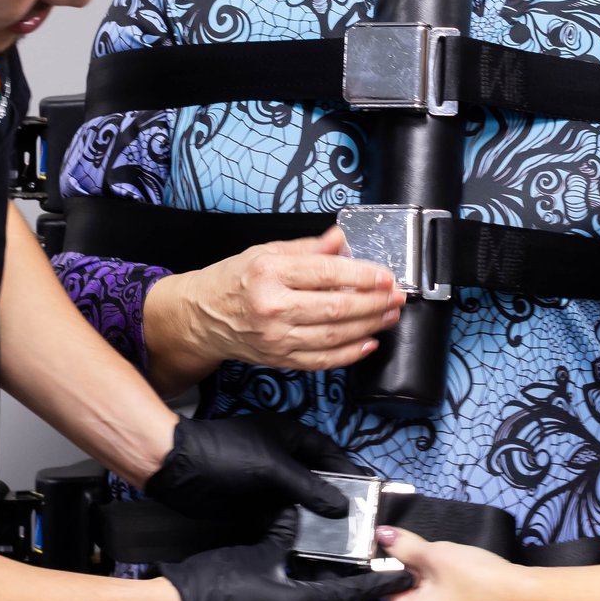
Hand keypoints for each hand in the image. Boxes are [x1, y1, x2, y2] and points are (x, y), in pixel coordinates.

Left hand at [145, 414, 361, 520]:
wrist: (178, 471)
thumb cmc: (226, 455)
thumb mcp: (272, 467)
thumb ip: (308, 487)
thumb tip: (340, 506)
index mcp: (289, 436)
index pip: (328, 452)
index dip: (347, 469)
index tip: (367, 491)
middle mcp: (282, 458)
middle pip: (316, 479)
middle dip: (334, 497)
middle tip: (357, 521)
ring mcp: (267, 483)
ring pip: (300, 500)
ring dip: (315, 516)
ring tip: (339, 538)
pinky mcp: (255, 505)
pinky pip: (282, 517)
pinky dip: (295, 529)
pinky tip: (311, 545)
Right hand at [152, 227, 404, 376]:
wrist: (202, 316)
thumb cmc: (234, 280)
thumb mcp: (266, 252)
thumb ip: (308, 247)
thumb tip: (342, 239)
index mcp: (270, 273)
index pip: (327, 273)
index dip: (363, 275)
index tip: (386, 275)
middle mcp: (273, 307)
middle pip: (336, 307)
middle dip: (374, 303)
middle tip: (397, 297)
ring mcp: (276, 338)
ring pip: (334, 336)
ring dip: (369, 327)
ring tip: (389, 316)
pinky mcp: (280, 359)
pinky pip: (322, 361)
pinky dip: (349, 354)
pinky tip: (368, 344)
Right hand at [161, 520, 409, 600]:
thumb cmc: (219, 583)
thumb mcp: (257, 552)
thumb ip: (283, 532)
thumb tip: (296, 512)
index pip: (351, 593)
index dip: (376, 582)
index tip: (401, 575)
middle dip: (344, 584)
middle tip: (360, 562)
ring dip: (316, 592)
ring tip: (323, 568)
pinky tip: (285, 584)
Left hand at [314, 528, 526, 600]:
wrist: (523, 595)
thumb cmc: (477, 580)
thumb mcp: (436, 556)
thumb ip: (405, 547)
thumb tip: (382, 537)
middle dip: (398, 582)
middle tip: (414, 556)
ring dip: (418, 582)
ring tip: (439, 561)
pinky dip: (432, 587)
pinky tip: (450, 571)